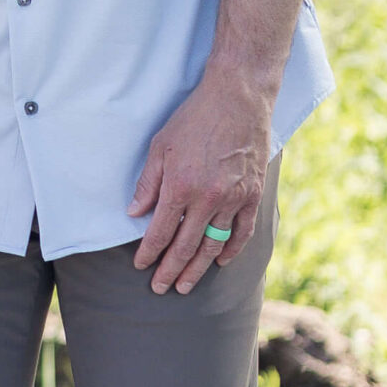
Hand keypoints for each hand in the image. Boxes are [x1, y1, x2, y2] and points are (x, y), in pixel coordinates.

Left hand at [128, 64, 272, 293]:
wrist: (237, 98)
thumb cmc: (193, 119)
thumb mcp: (159, 146)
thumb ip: (147, 184)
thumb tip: (134, 213)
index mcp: (180, 187)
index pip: (160, 232)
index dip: (149, 253)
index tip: (141, 266)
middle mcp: (207, 198)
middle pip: (185, 246)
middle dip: (170, 270)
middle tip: (160, 288)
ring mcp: (233, 198)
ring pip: (213, 245)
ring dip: (198, 268)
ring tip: (186, 285)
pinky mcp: (252, 193)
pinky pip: (242, 231)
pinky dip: (231, 249)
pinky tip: (220, 262)